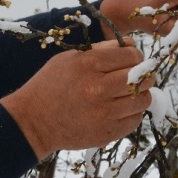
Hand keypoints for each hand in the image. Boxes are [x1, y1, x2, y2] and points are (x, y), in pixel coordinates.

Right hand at [1, 40, 152, 159]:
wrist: (33, 120)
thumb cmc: (50, 84)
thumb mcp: (70, 58)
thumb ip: (102, 50)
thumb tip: (131, 44)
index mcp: (89, 65)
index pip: (131, 55)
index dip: (136, 55)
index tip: (132, 59)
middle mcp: (98, 89)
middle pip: (141, 77)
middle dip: (143, 74)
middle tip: (137, 75)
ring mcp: (104, 114)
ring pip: (143, 100)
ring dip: (140, 94)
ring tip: (128, 93)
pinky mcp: (106, 133)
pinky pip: (135, 120)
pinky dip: (132, 113)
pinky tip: (120, 109)